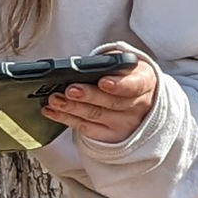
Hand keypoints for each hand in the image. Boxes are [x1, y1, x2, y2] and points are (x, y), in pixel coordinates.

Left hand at [41, 62, 157, 143]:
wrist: (138, 101)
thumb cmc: (127, 77)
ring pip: (95, 116)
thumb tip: (88, 63)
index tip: (103, 81)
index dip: (119, 85)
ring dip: (72, 108)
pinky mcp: (109, 136)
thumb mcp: (127, 66)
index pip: (134, 85)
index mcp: (145, 82)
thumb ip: (112, 62)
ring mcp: (124, 124)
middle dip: (88, 95)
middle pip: (111, 102)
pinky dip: (66, 119)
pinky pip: (86, 128)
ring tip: (55, 99)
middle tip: (70, 89)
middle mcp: (138, 106)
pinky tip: (52, 111)